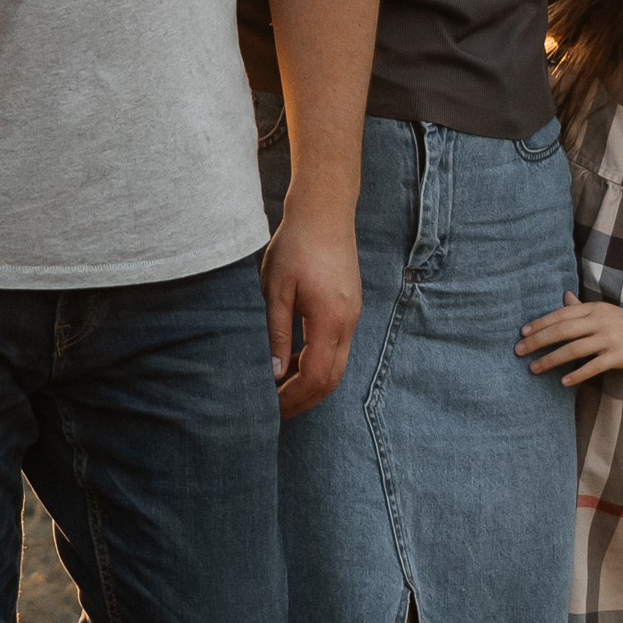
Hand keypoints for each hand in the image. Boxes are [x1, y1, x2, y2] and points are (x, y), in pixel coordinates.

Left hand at [263, 205, 361, 418]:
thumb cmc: (296, 245)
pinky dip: (317, 363)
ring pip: (337, 366)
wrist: (325, 212)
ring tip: (280, 391)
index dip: (294, 397)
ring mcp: (352, 316)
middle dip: (304, 399)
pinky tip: (293, 363)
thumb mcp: (276, 290)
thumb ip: (277, 334)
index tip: (270, 407)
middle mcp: (348, 322)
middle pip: (332, 379)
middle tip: (275, 410)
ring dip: (311, 383)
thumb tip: (275, 373)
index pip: (316, 376)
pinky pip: (337, 348)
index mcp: (330, 320)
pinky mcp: (349, 308)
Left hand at [518, 293, 622, 387]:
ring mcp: (610, 338)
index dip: (540, 323)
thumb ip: (583, 308)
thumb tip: (564, 297)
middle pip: (561, 331)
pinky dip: (577, 375)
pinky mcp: (620, 356)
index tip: (522, 333)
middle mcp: (600, 321)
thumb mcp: (607, 313)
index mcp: (595, 308)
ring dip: (550, 360)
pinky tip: (563, 382)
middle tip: (518, 351)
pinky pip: (593, 366)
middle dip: (537, 341)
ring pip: (573, 349)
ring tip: (533, 369)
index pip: (561, 315)